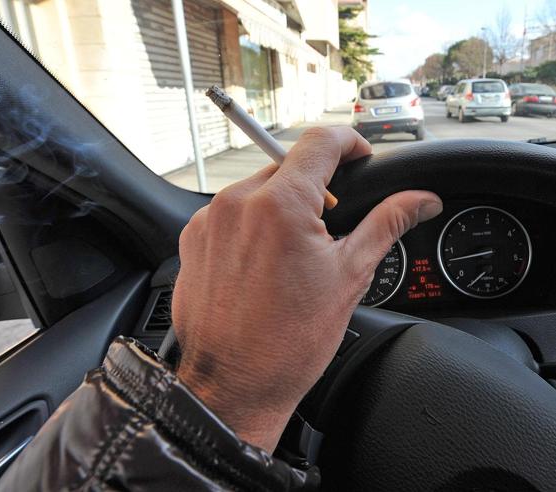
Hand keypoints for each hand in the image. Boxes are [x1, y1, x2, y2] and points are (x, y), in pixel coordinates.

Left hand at [173, 127, 442, 452]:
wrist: (232, 385)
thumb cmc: (287, 343)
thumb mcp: (349, 277)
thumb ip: (386, 224)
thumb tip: (420, 200)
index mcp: (280, 205)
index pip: (320, 140)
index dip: (349, 141)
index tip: (358, 155)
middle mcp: (236, 204)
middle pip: (287, 166)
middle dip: (315, 186)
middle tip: (330, 225)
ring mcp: (208, 222)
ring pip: (256, 190)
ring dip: (280, 207)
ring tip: (291, 255)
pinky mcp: (191, 240)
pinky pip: (228, 214)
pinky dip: (250, 226)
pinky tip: (261, 265)